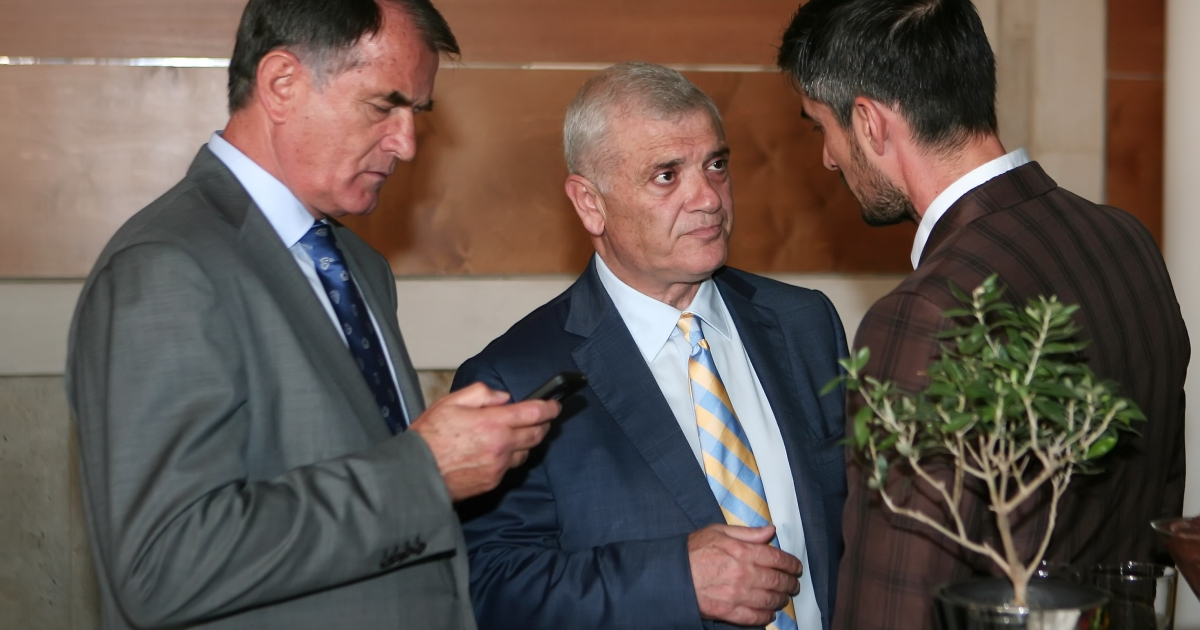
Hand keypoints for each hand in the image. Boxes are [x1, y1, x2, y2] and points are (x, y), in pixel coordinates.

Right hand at [409, 382, 558, 500]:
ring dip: (526, 442)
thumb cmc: (429, 437)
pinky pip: (510, 468)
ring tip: (516, 435)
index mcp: (492, 423)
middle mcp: (500, 445)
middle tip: (541, 419)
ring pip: (525, 453)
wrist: (417, 473)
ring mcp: (498, 466)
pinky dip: (510, 457)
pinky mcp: (493, 482)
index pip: (533, 413)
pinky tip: (498, 452)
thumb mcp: (450, 402)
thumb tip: (502, 397)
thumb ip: (480, 393)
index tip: (555, 405)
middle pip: (536, 435)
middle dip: (543, 425)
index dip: (549, 408)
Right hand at [688, 524, 801, 625]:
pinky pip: (756, 617)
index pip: (777, 558)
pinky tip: (769, 613)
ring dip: (781, 599)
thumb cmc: (694, 550)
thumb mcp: (719, 531)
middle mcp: (745, 574)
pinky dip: (767, 616)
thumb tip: (770, 530)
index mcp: (743, 551)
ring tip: (783, 597)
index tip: (796, 567)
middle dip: (790, 583)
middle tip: (793, 584)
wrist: (673, 574)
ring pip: (771, 600)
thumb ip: (748, 532)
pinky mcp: (730, 611)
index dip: (791, 564)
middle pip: (778, 581)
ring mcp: (738, 595)